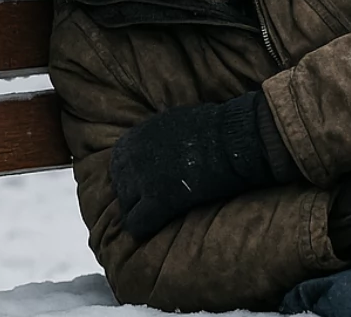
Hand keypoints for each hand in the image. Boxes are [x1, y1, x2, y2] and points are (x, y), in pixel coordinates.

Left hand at [110, 91, 283, 239]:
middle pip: (121, 188)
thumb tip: (158, 148)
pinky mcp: (156, 201)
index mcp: (134, 137)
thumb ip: (157, 137)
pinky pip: (138, 224)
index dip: (134, 178)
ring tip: (161, 214)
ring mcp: (142, 180)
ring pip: (127, 208)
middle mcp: (131, 158)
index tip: (148, 184)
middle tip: (157, 202)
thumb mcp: (175, 122)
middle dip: (136, 196)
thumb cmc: (214, 127)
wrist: (233, 139)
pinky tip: (161, 225)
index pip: (118, 166)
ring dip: (142, 212)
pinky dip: (148, 227)